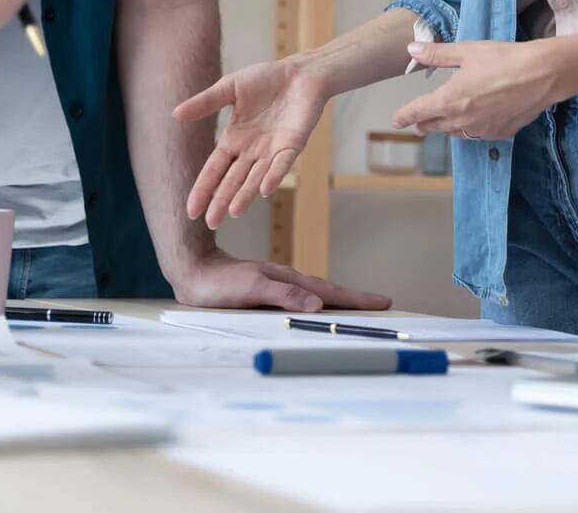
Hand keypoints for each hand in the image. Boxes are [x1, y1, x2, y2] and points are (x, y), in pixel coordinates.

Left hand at [167, 248, 390, 313]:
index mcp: (288, 280)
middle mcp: (287, 281)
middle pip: (328, 290)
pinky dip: (318, 300)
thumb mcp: (251, 288)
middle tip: (382, 304)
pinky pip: (301, 297)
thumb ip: (283, 295)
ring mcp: (278, 285)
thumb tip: (317, 304)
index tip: (383, 301)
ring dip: (339, 299)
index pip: (330, 290)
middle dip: (355, 299)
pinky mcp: (268, 291)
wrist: (194, 271)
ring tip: (358, 307)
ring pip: (316, 293)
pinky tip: (317, 307)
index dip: (356, 298)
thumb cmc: (219, 283)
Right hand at [174, 57, 330, 228]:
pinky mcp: (293, 144)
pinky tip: (264, 190)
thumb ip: (205, 103)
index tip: (191, 210)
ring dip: (245, 195)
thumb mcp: (229, 89)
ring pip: (256, 177)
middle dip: (221, 200)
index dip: (203, 188)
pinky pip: (282, 163)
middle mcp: (252, 150)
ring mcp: (273, 150)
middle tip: (210, 222)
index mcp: (234, 139)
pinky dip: (274, 176)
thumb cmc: (266, 80)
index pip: (215, 169)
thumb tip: (175, 114)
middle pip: (233, 180)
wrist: (300, 72)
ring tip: (232, 212)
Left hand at [390, 40, 556, 140]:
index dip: (404, 116)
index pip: (418, 112)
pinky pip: (478, 134)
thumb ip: (437, 54)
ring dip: (446, 127)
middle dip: (424, 123)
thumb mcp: (467, 51)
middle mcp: (462, 120)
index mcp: (450, 100)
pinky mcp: (500, 133)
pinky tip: (474, 121)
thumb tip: (412, 50)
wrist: (542, 75)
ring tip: (442, 123)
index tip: (396, 120)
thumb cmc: (504, 59)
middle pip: (435, 126)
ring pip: (456, 132)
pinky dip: (470, 129)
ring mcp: (482, 129)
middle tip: (416, 123)